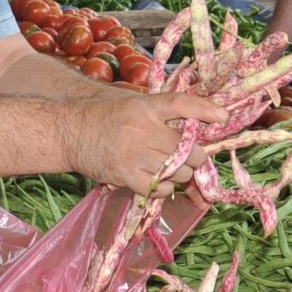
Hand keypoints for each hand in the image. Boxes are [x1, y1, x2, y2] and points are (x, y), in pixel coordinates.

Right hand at [67, 92, 226, 197]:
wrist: (69, 132)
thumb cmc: (103, 117)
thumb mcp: (132, 104)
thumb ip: (159, 115)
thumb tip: (193, 131)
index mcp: (144, 107)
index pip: (180, 103)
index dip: (204, 109)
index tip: (222, 116)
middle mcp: (141, 128)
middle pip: (186, 149)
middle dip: (195, 158)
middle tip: (190, 159)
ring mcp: (132, 153)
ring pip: (177, 171)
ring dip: (180, 174)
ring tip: (170, 169)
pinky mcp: (124, 174)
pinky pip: (159, 187)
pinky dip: (165, 187)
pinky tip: (158, 181)